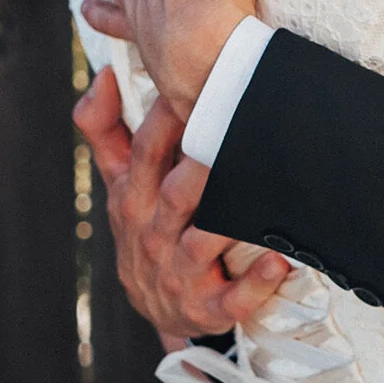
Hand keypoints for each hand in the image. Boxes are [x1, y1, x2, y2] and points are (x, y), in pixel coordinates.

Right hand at [71, 63, 289, 346]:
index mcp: (133, 199)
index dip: (165, 120)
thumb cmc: (145, 230)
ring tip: (256, 189)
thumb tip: (104, 74)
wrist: (159, 308)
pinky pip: (234, 297)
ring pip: (203, 242)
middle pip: (175, 194)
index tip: (191, 89)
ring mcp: (180, 273)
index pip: (145, 153)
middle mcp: (153, 234)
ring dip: (227, 219)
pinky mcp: (208, 307)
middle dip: (200, 167)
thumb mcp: (120, 184)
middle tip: (234, 131)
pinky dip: (257, 283)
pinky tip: (278, 261)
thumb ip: (105, 130)